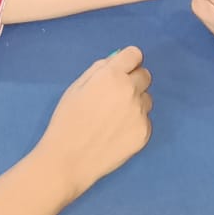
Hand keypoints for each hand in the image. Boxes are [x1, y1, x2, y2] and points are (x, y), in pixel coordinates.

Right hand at [37, 45, 152, 201]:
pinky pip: (145, 120)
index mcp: (112, 75)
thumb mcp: (76, 87)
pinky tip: (117, 133)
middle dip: (133, 80)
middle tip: (116, 96)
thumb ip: (99, 69)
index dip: (128, 61)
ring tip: (114, 118)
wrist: (69, 159)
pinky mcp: (144, 132)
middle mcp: (130, 91)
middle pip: (145, 75)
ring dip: (136, 102)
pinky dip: (135, 123)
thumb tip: (116, 60)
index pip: (135, 54)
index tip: (122, 70)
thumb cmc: (67, 120)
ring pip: (146, 98)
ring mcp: (140, 113)